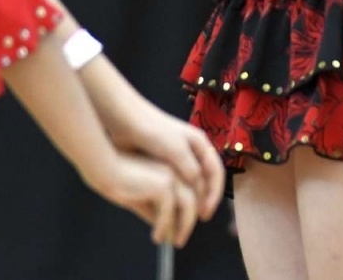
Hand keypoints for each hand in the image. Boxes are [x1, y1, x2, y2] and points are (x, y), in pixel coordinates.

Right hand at [83, 151, 201, 247]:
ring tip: (174, 242)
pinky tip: (157, 237)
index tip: (183, 231)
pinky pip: (169, 211)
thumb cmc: (120, 180)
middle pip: (195, 199)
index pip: (193, 193)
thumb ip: (156, 210)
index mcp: (176, 169)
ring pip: (189, 205)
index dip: (191, 213)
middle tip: (180, 241)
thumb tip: (167, 230)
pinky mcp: (164, 183)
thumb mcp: (143, 198)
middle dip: (189, 223)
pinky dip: (165, 226)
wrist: (104, 169)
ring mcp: (173, 175)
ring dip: (184, 227)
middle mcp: (179, 169)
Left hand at [104, 97, 224, 221]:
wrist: (126, 121)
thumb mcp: (175, 149)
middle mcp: (193, 152)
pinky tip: (166, 209)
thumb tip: (199, 187)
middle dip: (203, 201)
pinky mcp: (162, 163)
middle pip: (205, 180)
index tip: (205, 214)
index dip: (214, 194)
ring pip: (189, 184)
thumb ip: (189, 168)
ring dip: (188, 201)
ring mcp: (177, 158)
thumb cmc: (154, 131)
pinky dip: (173, 197)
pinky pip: (174, 184)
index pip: (216, 173)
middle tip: (195, 221)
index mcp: (201, 145)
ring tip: (182, 218)